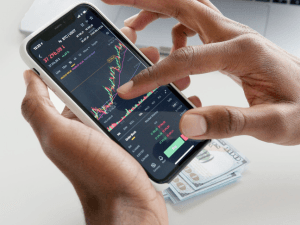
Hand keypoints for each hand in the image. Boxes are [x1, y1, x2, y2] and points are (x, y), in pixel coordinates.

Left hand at [21, 27, 167, 224]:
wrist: (129, 206)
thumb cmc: (97, 175)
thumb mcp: (58, 137)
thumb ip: (39, 107)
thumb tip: (29, 77)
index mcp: (74, 119)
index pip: (85, 79)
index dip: (100, 58)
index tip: (118, 43)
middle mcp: (94, 125)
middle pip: (113, 85)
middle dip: (132, 66)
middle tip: (150, 55)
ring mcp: (117, 133)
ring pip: (134, 98)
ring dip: (150, 82)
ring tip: (167, 74)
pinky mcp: (136, 141)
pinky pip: (147, 116)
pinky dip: (158, 103)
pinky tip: (170, 96)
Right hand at [103, 0, 299, 144]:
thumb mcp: (272, 123)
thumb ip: (230, 122)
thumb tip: (187, 123)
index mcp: (242, 52)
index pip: (186, 58)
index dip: (154, 74)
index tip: (131, 88)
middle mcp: (234, 36)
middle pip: (183, 4)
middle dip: (144, 0)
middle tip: (114, 1)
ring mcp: (231, 36)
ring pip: (187, 8)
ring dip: (156, 10)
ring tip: (133, 27)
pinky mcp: (228, 43)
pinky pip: (194, 26)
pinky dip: (173, 30)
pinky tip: (170, 49)